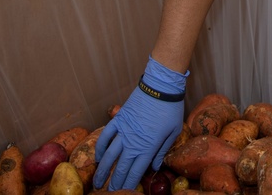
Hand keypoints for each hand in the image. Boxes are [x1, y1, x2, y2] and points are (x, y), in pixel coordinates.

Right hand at [94, 56, 188, 190]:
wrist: (161, 87)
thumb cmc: (170, 109)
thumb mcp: (173, 132)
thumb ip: (162, 151)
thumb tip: (155, 166)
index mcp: (148, 148)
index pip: (135, 172)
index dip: (129, 184)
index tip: (124, 193)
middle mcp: (133, 142)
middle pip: (120, 168)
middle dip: (113, 183)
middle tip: (108, 192)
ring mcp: (123, 131)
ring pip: (109, 155)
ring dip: (102, 170)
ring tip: (97, 182)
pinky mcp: (118, 119)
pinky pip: (105, 136)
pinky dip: (100, 148)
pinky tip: (98, 157)